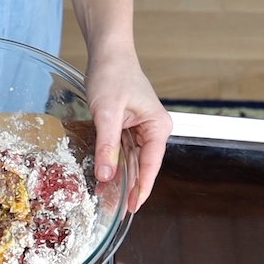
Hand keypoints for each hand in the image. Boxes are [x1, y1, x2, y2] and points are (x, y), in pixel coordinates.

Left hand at [84, 51, 171, 211]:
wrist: (108, 52)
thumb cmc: (113, 74)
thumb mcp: (107, 112)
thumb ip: (106, 145)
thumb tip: (106, 175)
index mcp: (158, 127)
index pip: (151, 165)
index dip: (141, 188)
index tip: (132, 208)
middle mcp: (154, 130)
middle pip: (142, 166)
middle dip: (130, 187)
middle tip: (115, 210)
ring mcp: (141, 129)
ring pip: (131, 160)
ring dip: (121, 177)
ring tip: (108, 200)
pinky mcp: (128, 127)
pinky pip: (122, 150)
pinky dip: (113, 163)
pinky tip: (105, 177)